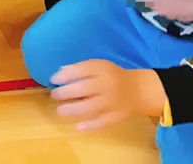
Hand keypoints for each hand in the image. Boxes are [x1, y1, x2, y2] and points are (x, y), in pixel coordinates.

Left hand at [51, 61, 166, 130]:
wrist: (139, 90)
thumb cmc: (113, 76)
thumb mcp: (99, 66)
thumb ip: (81, 68)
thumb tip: (60, 73)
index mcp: (103, 70)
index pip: (81, 70)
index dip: (65, 75)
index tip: (53, 79)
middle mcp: (108, 85)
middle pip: (84, 89)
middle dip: (65, 93)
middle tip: (54, 95)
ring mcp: (113, 102)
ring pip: (91, 107)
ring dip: (73, 109)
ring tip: (60, 111)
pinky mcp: (117, 116)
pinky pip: (103, 122)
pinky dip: (90, 125)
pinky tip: (78, 126)